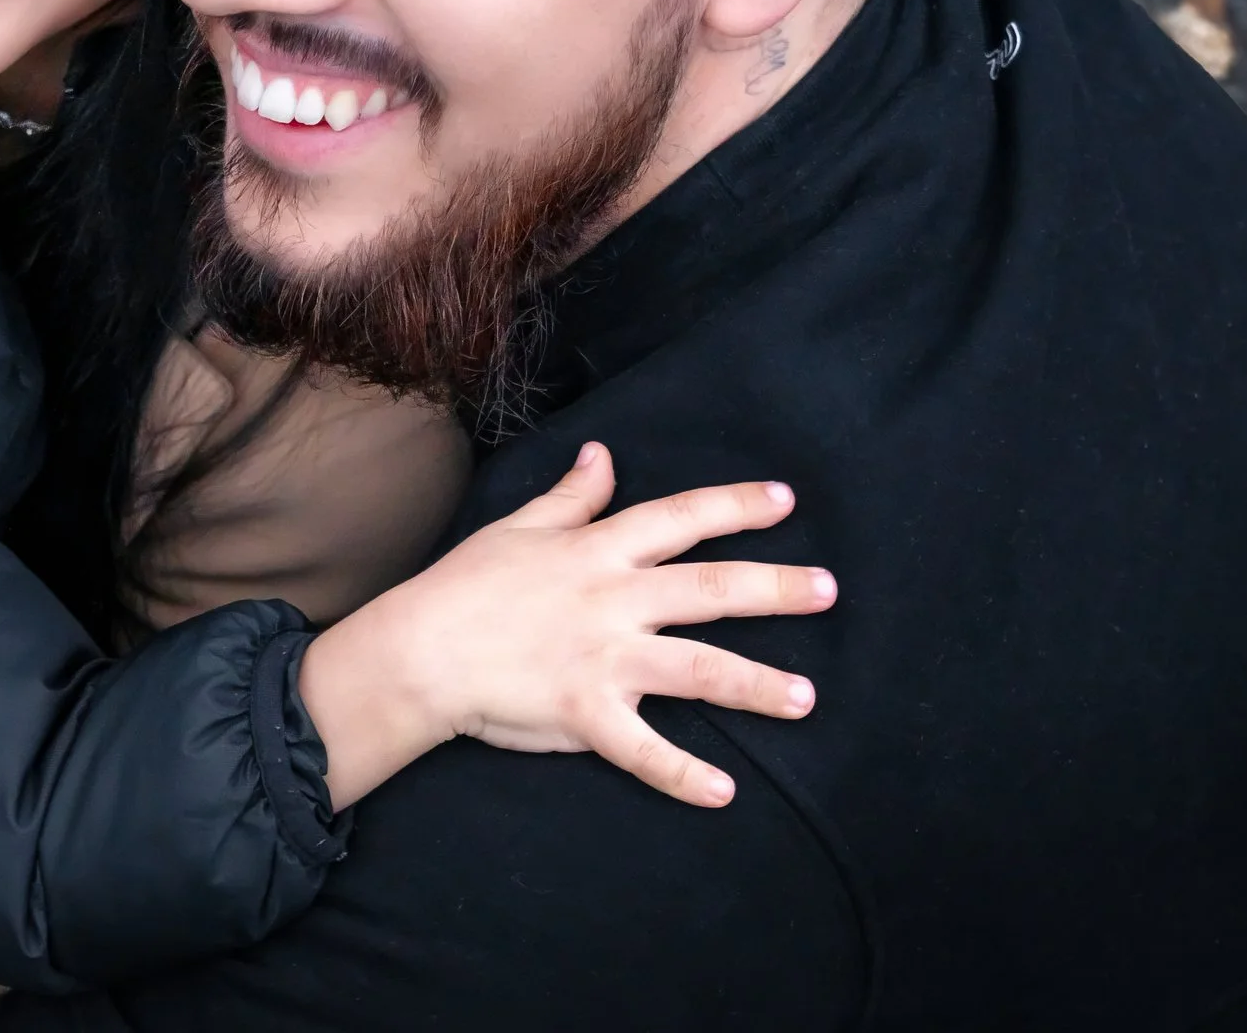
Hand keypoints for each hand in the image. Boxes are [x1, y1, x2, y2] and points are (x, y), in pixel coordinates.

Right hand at [300, 442, 835, 810]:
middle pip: (709, 588)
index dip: (733, 506)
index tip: (785, 500)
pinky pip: (644, 750)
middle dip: (774, 588)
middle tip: (828, 590)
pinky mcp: (585, 713)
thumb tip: (604, 456)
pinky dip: (683, 775)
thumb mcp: (517, 527)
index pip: (677, 519)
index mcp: (596, 552)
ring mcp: (602, 659)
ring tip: (806, 698)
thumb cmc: (463, 586)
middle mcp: (612, 601)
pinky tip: (723, 792)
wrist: (418, 649)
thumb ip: (571, 497)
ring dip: (756, 684)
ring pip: (697, 668)